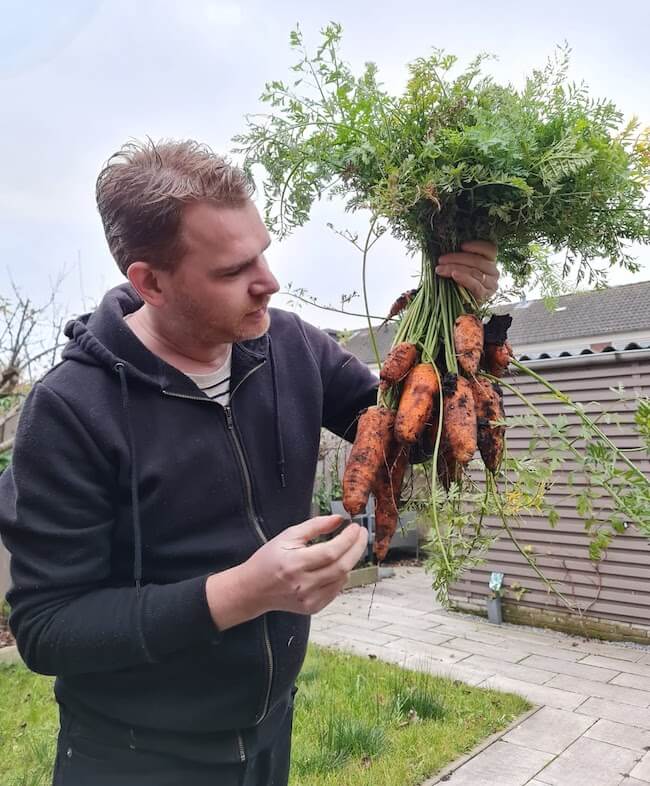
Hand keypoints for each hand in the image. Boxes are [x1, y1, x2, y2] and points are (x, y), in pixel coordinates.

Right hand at [205, 516, 367, 628]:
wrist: (253, 589)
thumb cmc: (268, 559)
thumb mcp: (288, 536)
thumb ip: (315, 526)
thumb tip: (339, 519)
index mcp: (295, 564)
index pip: (331, 552)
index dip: (348, 539)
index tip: (356, 527)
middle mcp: (304, 584)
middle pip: (342, 567)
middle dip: (357, 548)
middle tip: (361, 534)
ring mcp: (310, 599)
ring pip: (342, 579)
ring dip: (350, 561)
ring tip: (348, 547)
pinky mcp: (313, 607)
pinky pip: (336, 590)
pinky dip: (341, 575)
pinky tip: (337, 565)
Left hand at [435, 240, 498, 302]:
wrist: (461, 309)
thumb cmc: (459, 285)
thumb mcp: (461, 268)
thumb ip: (459, 260)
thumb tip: (447, 252)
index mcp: (490, 262)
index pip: (490, 249)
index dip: (477, 246)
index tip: (462, 246)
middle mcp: (494, 272)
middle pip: (478, 260)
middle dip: (456, 258)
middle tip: (441, 260)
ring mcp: (491, 284)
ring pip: (474, 271)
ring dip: (455, 268)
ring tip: (440, 269)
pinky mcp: (485, 295)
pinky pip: (475, 285)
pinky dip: (464, 278)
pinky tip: (454, 275)